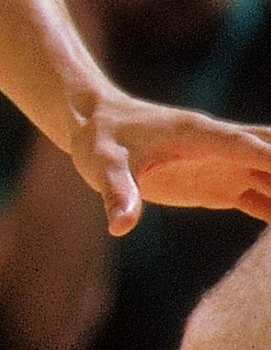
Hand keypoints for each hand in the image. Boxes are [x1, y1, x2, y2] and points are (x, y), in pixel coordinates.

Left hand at [68, 92, 270, 236]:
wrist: (95, 125)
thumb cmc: (98, 141)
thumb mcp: (102, 166)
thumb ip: (117, 193)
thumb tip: (120, 225)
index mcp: (200, 136)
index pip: (249, 148)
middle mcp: (221, 147)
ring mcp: (224, 165)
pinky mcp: (219, 183)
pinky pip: (262, 197)